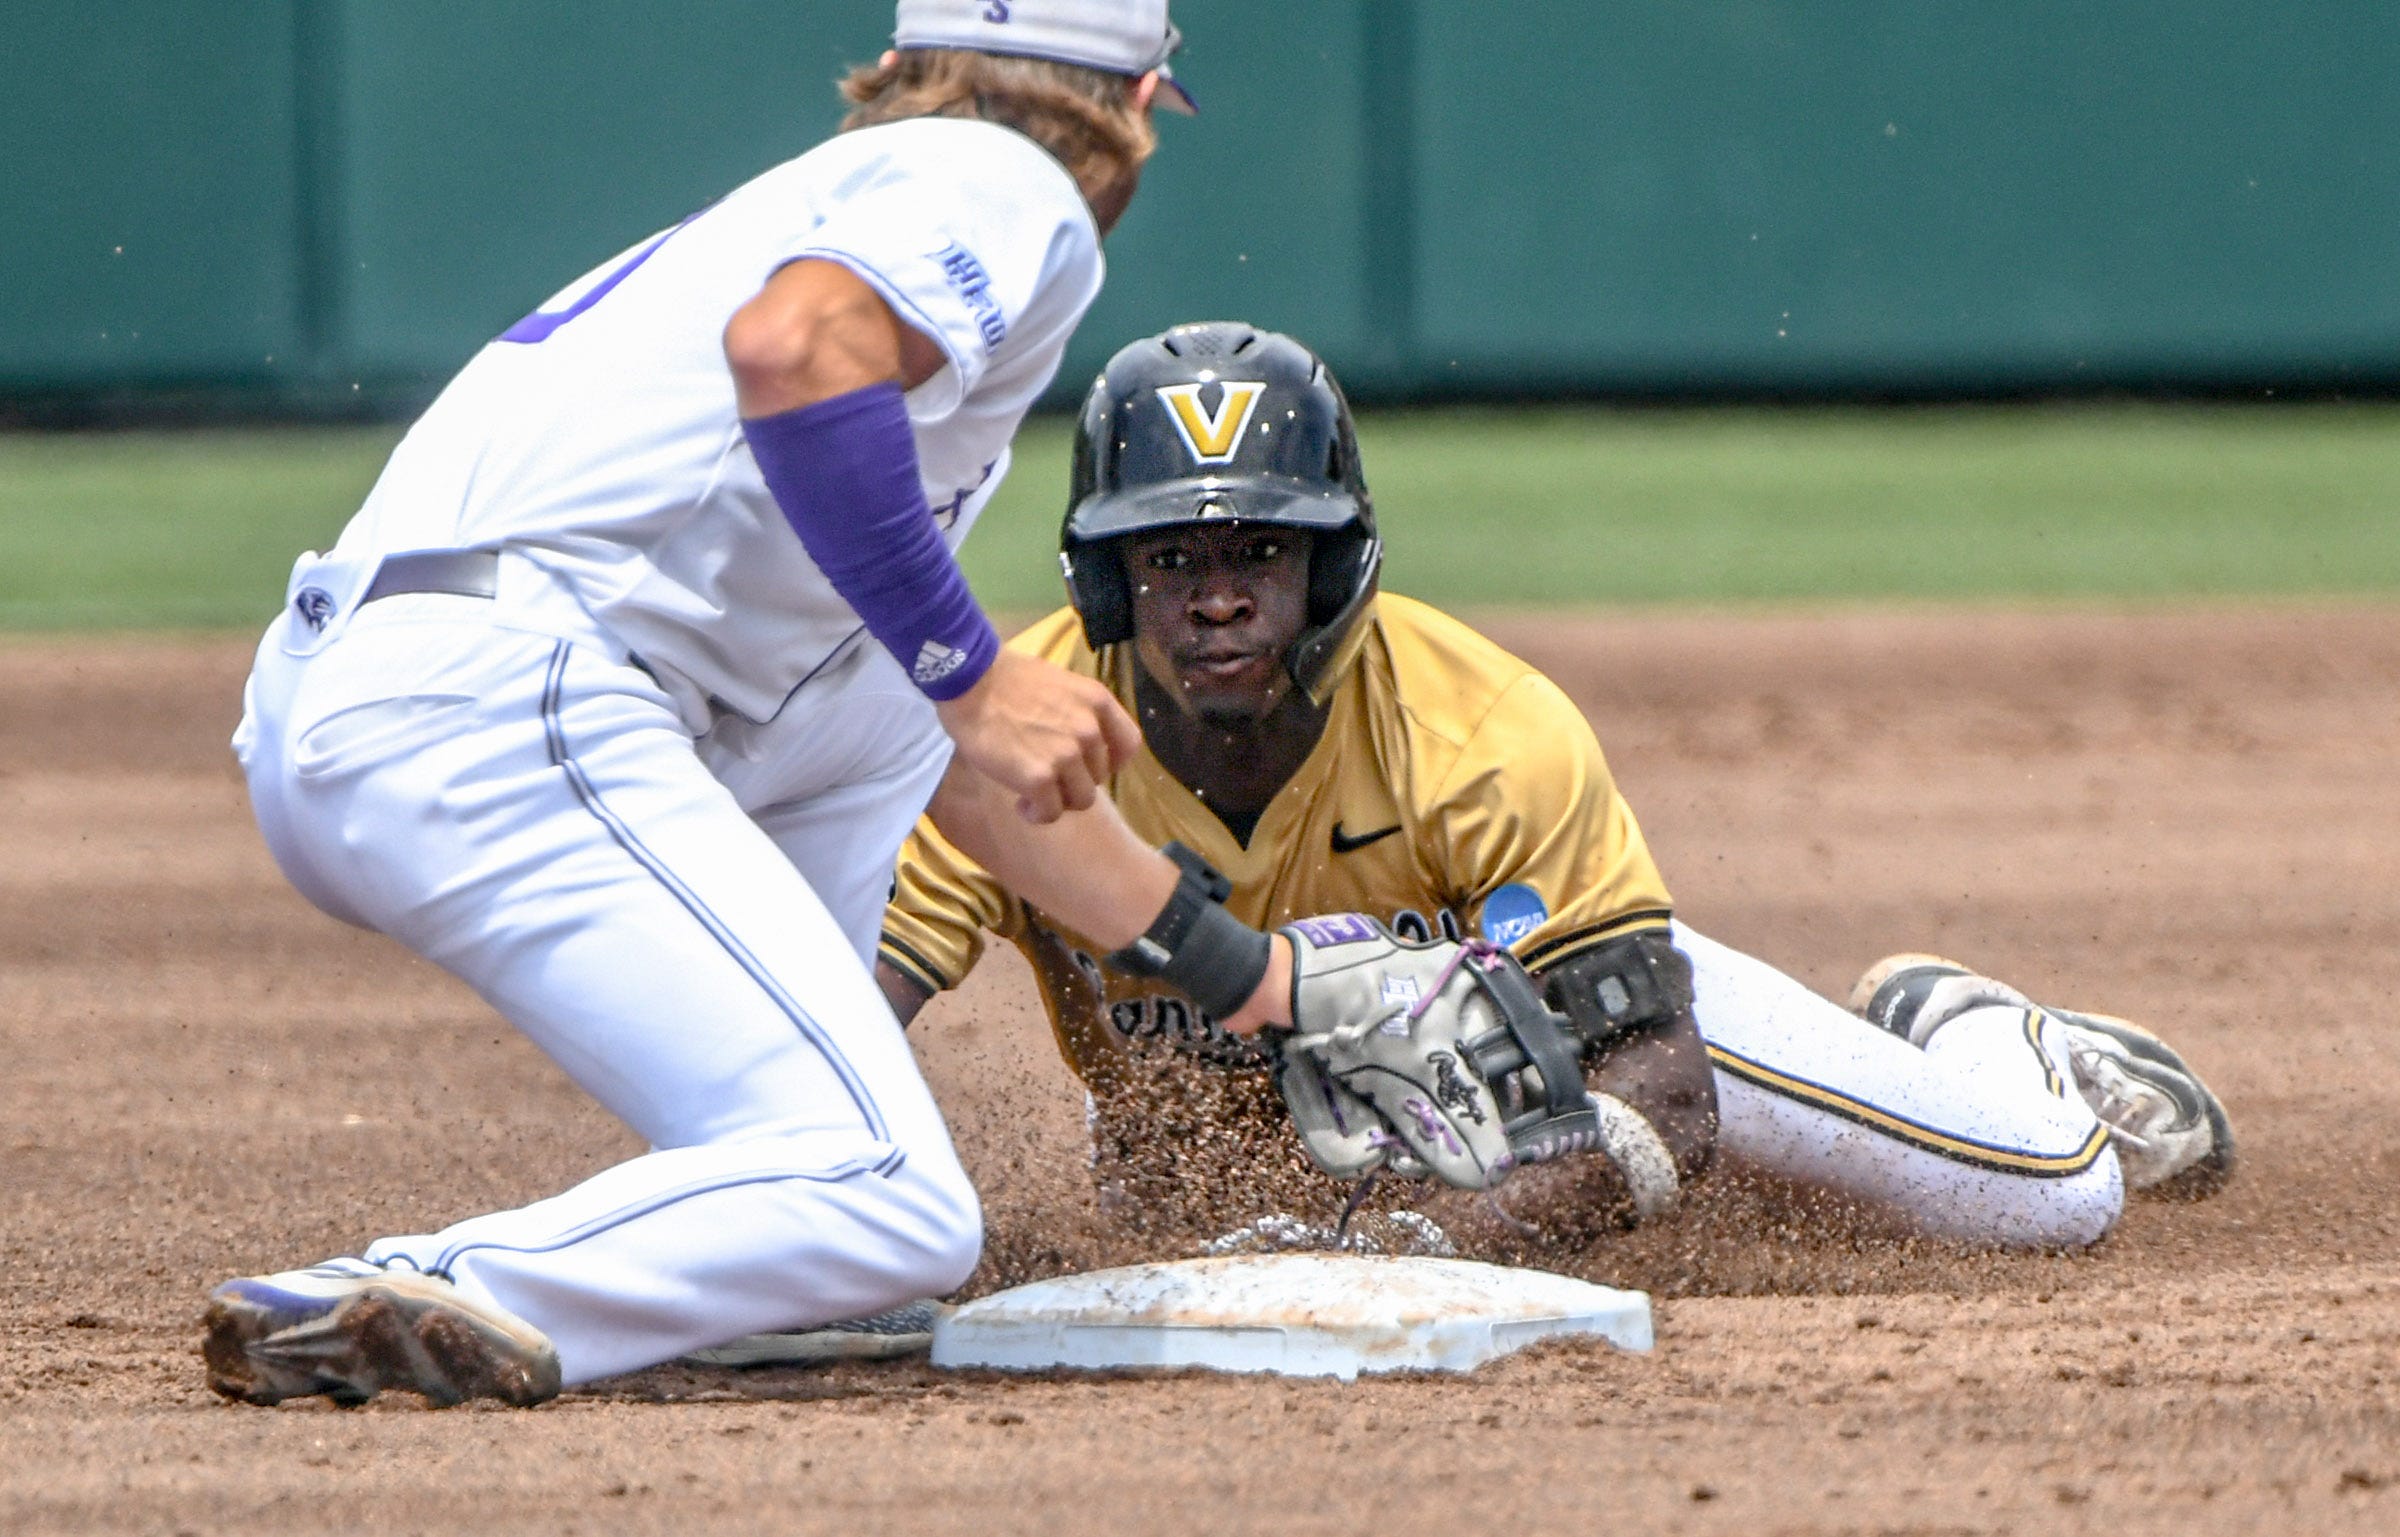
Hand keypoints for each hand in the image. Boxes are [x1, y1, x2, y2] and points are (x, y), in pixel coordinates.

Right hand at [934, 650, 1141, 823]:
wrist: (970, 680)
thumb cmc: (1005, 678)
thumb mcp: (1059, 685)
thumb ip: (1077, 712)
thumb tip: (1079, 743)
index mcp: (1097, 702)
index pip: (1128, 745)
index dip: (1112, 762)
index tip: (1090, 767)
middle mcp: (1089, 729)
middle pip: (1099, 777)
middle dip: (1074, 780)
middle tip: (1047, 776)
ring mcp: (1066, 755)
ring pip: (1081, 799)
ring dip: (1058, 800)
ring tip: (1033, 794)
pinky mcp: (1039, 778)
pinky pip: (1051, 812)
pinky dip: (1038, 814)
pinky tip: (1021, 805)